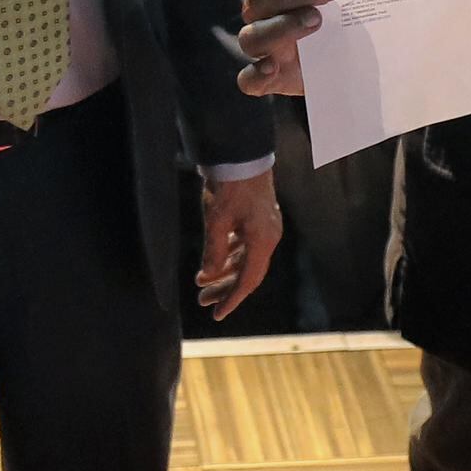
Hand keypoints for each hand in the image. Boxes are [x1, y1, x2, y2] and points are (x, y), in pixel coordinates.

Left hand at [195, 170, 283, 320]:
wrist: (242, 155)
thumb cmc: (230, 186)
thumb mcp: (217, 220)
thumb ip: (213, 251)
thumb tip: (208, 278)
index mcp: (263, 241)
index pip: (248, 281)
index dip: (232, 300)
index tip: (217, 315)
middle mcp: (268, 238)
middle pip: (248, 273)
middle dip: (225, 289)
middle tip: (203, 302)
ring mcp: (264, 228)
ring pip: (246, 260)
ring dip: (225, 273)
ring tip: (202, 286)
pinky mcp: (258, 220)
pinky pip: (245, 247)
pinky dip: (230, 257)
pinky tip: (215, 263)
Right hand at [234, 0, 350, 96]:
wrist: (347, 56)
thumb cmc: (342, 10)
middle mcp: (259, 10)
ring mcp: (261, 45)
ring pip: (253, 36)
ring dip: (283, 26)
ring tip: (317, 20)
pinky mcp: (269, 78)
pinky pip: (249, 79)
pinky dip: (256, 74)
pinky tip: (272, 68)